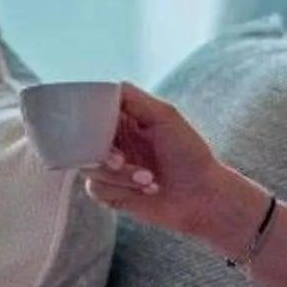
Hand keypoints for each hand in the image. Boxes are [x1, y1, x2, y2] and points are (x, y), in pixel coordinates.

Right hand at [83, 85, 254, 252]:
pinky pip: (95, 189)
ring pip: (89, 168)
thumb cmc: (190, 154)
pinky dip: (120, 191)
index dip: (89, 121)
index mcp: (126, 120)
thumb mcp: (165, 116)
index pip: (93, 113)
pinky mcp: (113, 193)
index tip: (97, 130)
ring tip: (149, 180)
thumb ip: (134, 99)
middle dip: (103, 154)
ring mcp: (112, 169)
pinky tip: (145, 192)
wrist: (203, 197)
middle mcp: (116, 142)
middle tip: (120, 161)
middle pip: (83, 142)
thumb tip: (106, 88)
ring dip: (120, 177)